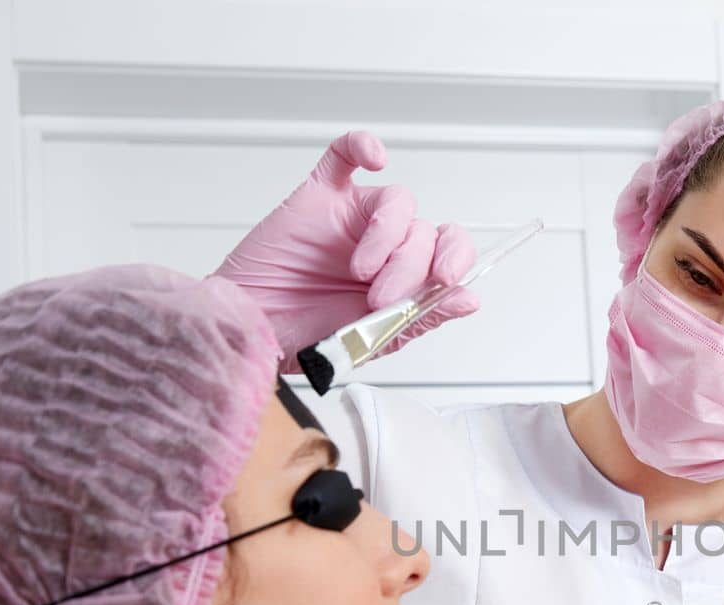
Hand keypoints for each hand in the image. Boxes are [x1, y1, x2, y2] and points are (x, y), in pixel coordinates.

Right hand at [214, 130, 479, 359]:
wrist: (254, 331)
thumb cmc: (306, 337)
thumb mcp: (373, 339)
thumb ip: (421, 315)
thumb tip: (469, 299)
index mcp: (405, 276)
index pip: (449, 250)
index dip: (456, 258)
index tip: (444, 280)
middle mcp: (386, 244)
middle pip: (424, 230)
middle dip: (410, 265)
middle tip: (380, 297)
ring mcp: (353, 218)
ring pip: (397, 200)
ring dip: (387, 235)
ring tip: (359, 271)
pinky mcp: (319, 197)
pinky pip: (345, 157)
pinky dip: (361, 147)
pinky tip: (374, 158)